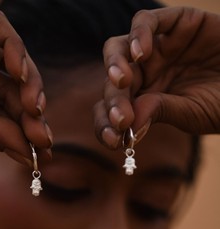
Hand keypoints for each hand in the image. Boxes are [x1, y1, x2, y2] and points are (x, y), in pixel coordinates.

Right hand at [0, 10, 51, 164]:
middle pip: (13, 92)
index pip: (6, 115)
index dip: (26, 132)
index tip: (41, 151)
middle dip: (32, 114)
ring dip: (30, 85)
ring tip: (35, 109)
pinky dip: (14, 47)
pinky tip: (21, 73)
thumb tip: (30, 151)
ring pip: (13, 63)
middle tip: (43, 137)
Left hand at [95, 7, 219, 148]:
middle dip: (114, 100)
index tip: (111, 141)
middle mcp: (143, 73)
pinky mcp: (174, 22)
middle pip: (113, 82)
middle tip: (121, 119)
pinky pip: (146, 21)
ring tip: (123, 80)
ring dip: (114, 64)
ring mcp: (155, 48)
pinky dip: (140, 33)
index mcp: (143, 98)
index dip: (105, 124)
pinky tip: (142, 53)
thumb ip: (160, 112)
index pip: (112, 109)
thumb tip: (127, 125)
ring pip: (119, 48)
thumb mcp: (190, 112)